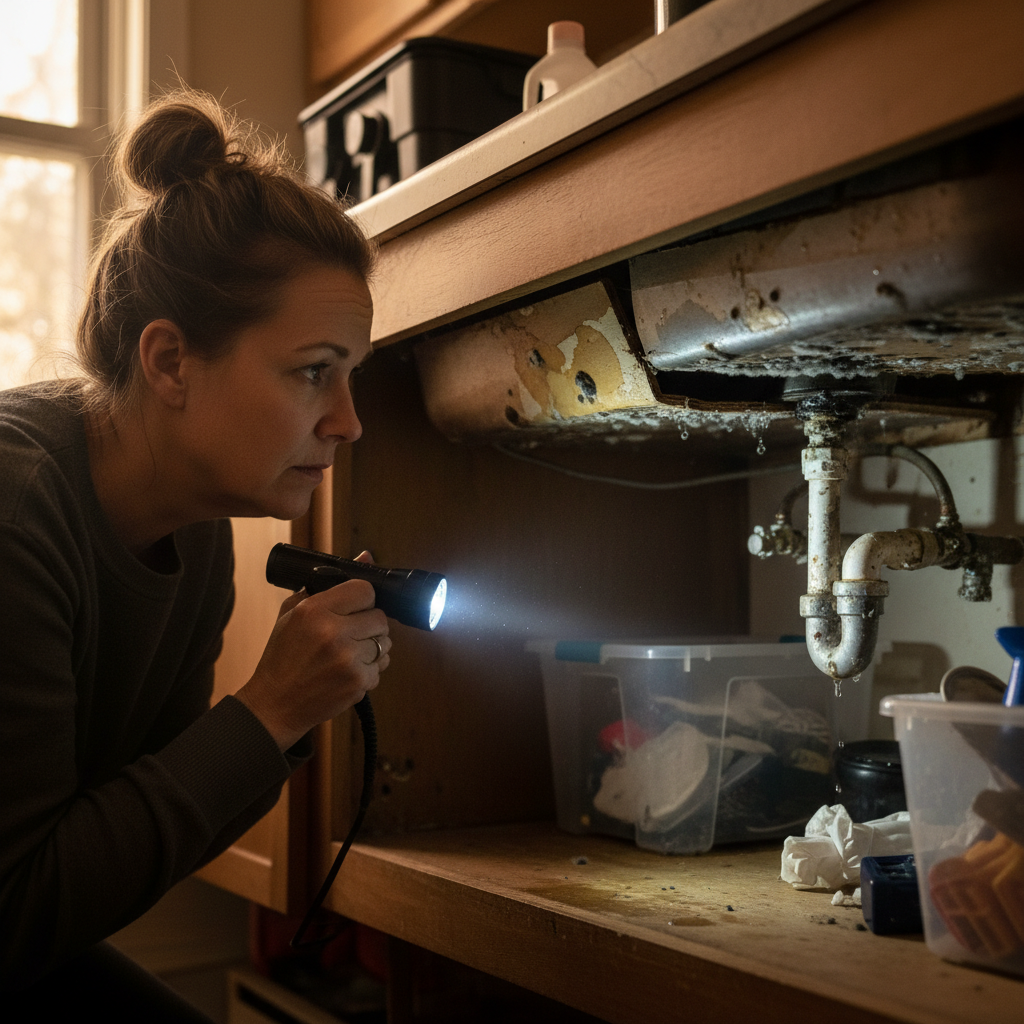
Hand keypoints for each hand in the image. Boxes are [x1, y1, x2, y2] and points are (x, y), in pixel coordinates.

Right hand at [236, 551, 390, 749]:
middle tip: (351, 632)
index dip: (362, 598)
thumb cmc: (282, 656)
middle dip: (369, 624)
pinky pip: (380, 667)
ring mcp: (349, 660)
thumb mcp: (292, 613)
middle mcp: (335, 633)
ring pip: (385, 642)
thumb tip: (365, 556)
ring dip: (372, 647)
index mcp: (315, 610)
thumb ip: (326, 584)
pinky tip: (346, 672)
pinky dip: (368, 669)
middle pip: (380, 617)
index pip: (365, 590)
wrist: (274, 704)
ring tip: (347, 654)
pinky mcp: (358, 683)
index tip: (354, 607)